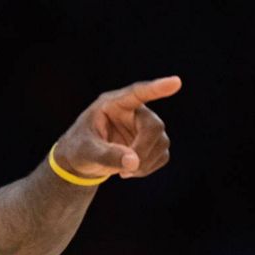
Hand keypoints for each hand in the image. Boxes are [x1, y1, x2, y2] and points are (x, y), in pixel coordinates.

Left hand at [54, 76, 180, 179]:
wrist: (81, 160)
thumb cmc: (79, 149)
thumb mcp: (85, 152)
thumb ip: (107, 155)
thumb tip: (134, 162)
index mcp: (113, 104)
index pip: (137, 93)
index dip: (156, 88)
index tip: (175, 82)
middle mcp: (133, 111)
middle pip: (153, 125)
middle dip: (142, 150)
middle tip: (126, 170)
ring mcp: (144, 126)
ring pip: (161, 142)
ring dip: (144, 162)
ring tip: (122, 171)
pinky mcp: (152, 142)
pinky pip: (162, 155)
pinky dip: (148, 167)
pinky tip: (131, 171)